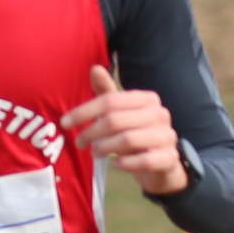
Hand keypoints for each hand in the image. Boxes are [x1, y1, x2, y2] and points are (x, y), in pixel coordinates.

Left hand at [62, 67, 188, 194]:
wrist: (161, 162)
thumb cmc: (135, 133)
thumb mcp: (120, 113)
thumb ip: (107, 94)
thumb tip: (94, 68)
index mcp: (146, 99)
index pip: (110, 101)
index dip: (84, 111)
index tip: (64, 123)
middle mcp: (160, 114)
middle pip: (116, 120)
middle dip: (91, 132)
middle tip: (79, 142)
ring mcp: (167, 136)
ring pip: (128, 139)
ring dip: (105, 148)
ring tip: (94, 153)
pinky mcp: (169, 158)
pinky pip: (144, 161)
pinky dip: (125, 163)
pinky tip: (115, 164)